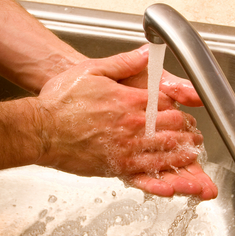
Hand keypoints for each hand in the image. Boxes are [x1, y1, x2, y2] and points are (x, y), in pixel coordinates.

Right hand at [31, 46, 216, 198]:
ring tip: (192, 155)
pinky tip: (174, 183)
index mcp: (129, 101)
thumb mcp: (91, 70)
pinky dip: (163, 179)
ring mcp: (125, 148)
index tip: (183, 112)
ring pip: (166, 153)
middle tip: (194, 136)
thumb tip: (147, 52)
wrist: (40, 129)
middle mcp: (132, 126)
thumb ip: (123, 62)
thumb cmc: (61, 101)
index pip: (167, 104)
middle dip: (187, 132)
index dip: (179, 108)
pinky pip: (146, 175)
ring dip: (183, 154)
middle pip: (172, 129)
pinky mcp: (116, 167)